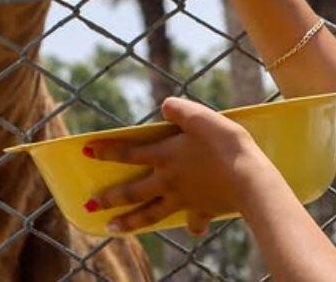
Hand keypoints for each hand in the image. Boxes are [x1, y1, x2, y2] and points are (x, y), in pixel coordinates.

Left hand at [86, 97, 280, 234]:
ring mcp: (184, 199)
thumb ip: (179, 109)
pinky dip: (191, 225)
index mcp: (165, 155)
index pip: (128, 152)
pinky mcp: (202, 210)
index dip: (106, 151)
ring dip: (129, 223)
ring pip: (150, 214)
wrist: (249, 179)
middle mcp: (168, 181)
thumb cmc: (225, 144)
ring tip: (111, 230)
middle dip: (109, 198)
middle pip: (132, 191)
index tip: (85, 152)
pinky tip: (190, 229)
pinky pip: (193, 221)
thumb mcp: (201, 116)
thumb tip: (164, 105)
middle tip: (90, 205)